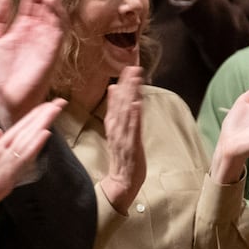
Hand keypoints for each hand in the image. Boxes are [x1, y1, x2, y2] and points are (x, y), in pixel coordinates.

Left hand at [0, 0, 65, 126]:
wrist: (4, 97)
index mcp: (21, 27)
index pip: (29, 1)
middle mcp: (36, 31)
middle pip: (44, 2)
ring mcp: (46, 39)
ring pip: (55, 11)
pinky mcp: (53, 49)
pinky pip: (60, 28)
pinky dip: (57, 13)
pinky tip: (48, 1)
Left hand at [0, 100, 63, 237]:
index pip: (17, 130)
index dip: (31, 116)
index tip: (47, 102)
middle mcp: (3, 160)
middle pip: (25, 134)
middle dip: (41, 117)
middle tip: (60, 101)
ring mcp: (4, 170)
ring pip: (25, 143)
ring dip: (40, 127)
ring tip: (54, 111)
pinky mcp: (2, 181)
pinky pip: (19, 161)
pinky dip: (32, 148)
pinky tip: (43, 136)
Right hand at [99, 66, 145, 212]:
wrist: (122, 181)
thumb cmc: (123, 156)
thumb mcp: (117, 131)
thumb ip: (115, 111)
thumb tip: (113, 89)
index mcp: (113, 125)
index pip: (116, 101)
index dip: (123, 84)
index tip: (129, 68)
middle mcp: (116, 129)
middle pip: (120, 103)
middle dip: (127, 85)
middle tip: (133, 68)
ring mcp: (123, 138)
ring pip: (125, 113)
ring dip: (130, 95)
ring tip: (135, 80)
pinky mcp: (131, 147)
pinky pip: (131, 130)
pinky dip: (132, 116)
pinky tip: (135, 104)